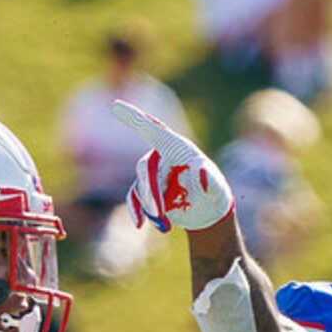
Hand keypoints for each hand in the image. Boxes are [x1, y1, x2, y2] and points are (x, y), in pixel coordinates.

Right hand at [111, 101, 233, 233]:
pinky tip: (140, 225)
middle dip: (150, 192)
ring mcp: (152, 174)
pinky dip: (137, 211)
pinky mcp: (147, 191)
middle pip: (145, 169)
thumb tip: (199, 171)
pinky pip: (135, 198)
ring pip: (140, 187)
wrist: (206, 211)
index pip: (152, 129)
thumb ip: (210, 180)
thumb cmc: (214, 192)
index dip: (133, 118)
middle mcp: (161, 156)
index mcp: (176, 147)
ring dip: (149, 206)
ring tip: (164, 223)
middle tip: (158, 213)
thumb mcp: (217, 188)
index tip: (115, 106)